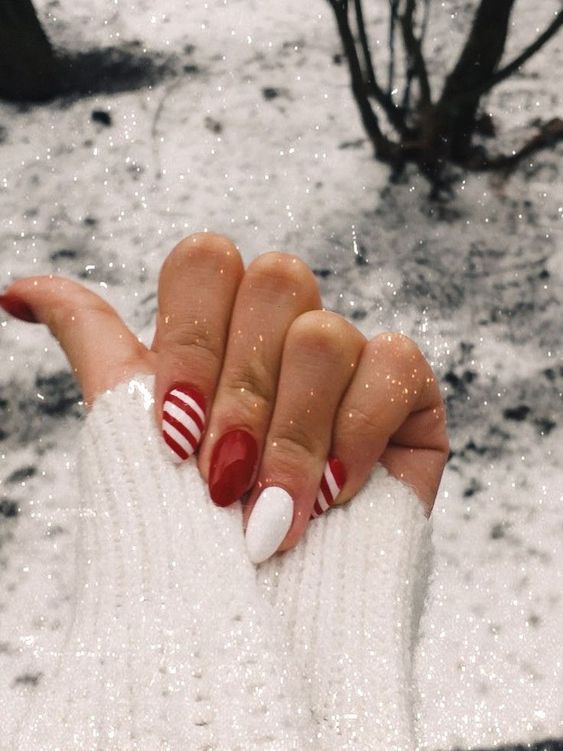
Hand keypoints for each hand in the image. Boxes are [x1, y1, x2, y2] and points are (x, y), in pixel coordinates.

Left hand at [0, 232, 448, 561]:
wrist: (255, 631)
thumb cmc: (186, 537)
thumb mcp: (127, 428)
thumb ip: (91, 340)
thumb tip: (16, 291)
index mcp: (223, 335)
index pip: (209, 260)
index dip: (192, 335)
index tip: (173, 431)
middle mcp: (286, 340)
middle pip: (278, 279)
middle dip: (243, 392)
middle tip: (221, 479)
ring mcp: (349, 365)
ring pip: (327, 333)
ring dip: (292, 436)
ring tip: (272, 517)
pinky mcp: (405, 398)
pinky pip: (396, 364)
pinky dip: (355, 434)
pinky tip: (336, 493)